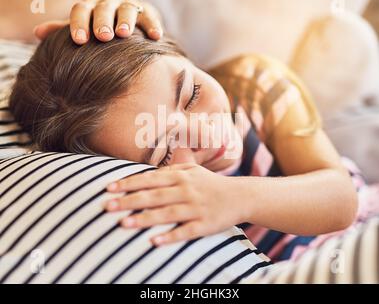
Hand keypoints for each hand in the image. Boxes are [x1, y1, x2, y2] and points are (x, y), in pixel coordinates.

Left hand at [33, 0, 163, 44]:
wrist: (127, 24)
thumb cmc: (100, 30)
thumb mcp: (83, 28)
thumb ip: (64, 30)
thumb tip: (38, 33)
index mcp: (90, 7)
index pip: (81, 11)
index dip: (79, 24)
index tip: (80, 41)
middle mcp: (108, 4)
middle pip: (103, 9)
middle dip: (102, 21)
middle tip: (102, 37)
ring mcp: (128, 6)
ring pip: (126, 9)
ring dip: (126, 21)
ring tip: (124, 34)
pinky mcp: (147, 12)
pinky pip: (150, 17)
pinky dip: (153, 26)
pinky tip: (156, 37)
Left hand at [105, 163, 245, 245]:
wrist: (240, 196)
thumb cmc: (210, 183)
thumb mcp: (193, 170)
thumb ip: (172, 168)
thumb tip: (148, 170)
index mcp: (181, 176)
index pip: (150, 179)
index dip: (129, 183)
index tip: (109, 188)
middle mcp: (186, 190)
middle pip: (154, 196)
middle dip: (129, 201)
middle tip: (107, 206)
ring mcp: (195, 208)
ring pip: (166, 213)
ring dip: (144, 218)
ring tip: (123, 224)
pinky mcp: (205, 224)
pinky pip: (185, 231)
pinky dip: (170, 236)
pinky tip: (154, 241)